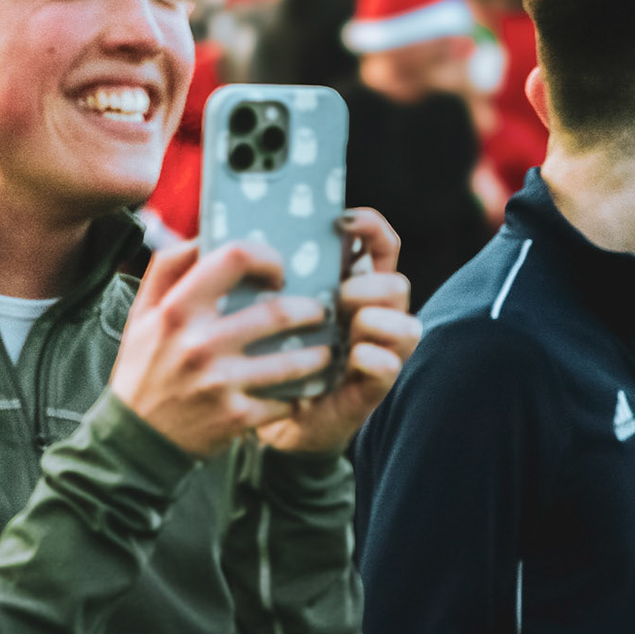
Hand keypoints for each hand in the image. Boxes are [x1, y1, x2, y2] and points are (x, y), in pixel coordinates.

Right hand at [111, 240, 337, 458]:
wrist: (135, 440)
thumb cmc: (143, 368)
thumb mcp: (142, 313)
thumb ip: (168, 268)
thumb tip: (204, 235)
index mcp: (177, 310)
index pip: (234, 257)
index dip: (267, 257)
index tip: (279, 273)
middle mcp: (200, 343)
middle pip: (278, 312)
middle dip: (310, 310)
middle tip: (317, 312)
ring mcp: (221, 383)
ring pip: (294, 361)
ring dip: (318, 353)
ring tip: (324, 350)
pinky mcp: (236, 418)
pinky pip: (285, 401)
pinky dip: (300, 395)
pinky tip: (306, 389)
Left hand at [255, 208, 420, 456]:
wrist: (267, 414)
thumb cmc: (266, 351)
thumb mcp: (262, 306)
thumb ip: (260, 273)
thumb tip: (227, 236)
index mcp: (351, 286)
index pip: (379, 245)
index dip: (371, 227)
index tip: (341, 219)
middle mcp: (373, 315)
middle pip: (396, 283)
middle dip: (367, 287)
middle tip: (336, 297)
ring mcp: (378, 351)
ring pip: (406, 324)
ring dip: (373, 321)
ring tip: (344, 331)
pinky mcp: (374, 386)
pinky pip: (389, 364)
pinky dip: (370, 358)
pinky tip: (347, 360)